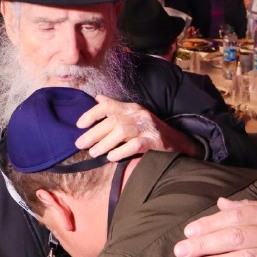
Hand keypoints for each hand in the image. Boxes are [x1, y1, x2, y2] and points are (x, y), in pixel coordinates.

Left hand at [75, 95, 201, 160]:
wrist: (177, 141)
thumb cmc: (149, 130)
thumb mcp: (133, 115)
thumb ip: (115, 108)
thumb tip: (97, 99)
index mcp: (131, 108)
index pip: (108, 106)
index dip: (91, 114)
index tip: (79, 124)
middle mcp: (138, 114)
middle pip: (112, 121)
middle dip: (93, 133)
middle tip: (80, 144)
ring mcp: (146, 127)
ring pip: (121, 132)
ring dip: (104, 143)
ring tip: (93, 153)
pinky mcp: (153, 140)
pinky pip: (134, 145)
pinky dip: (121, 151)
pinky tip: (111, 157)